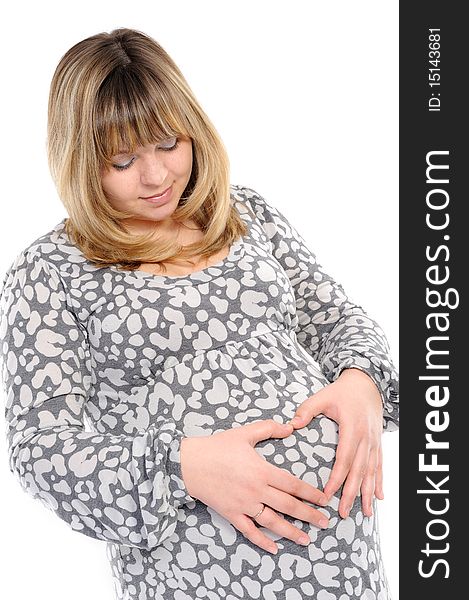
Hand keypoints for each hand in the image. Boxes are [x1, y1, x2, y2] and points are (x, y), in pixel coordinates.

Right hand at [180, 420, 328, 554]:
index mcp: (262, 471)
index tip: (324, 500)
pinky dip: (262, 541)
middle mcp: (256, 490)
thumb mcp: (245, 433)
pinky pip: (249, 531)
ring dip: (291, 532)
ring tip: (306, 540)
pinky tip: (274, 549)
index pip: (293, 485)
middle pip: (288, 506)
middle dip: (308, 515)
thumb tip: (290, 427)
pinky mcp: (231, 514)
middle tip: (325, 523)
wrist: (190, 463)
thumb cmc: (218, 446)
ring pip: (272, 522)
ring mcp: (244, 505)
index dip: (310, 493)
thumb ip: (269, 429)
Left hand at [288, 368, 383, 518]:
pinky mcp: (378, 443)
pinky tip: (379, 497)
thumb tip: (292, 424)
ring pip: (372, 471)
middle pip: (359, 470)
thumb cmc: (342, 391)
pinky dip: (379, 482)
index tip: (327, 494)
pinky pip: (380, 465)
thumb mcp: (323, 396)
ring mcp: (374, 442)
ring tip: (365, 513)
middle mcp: (366, 438)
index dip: (336, 478)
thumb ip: (307, 409)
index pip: (344, 458)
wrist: (366, 384)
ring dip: (368, 493)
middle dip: (352, 493)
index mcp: (352, 428)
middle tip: (343, 512)